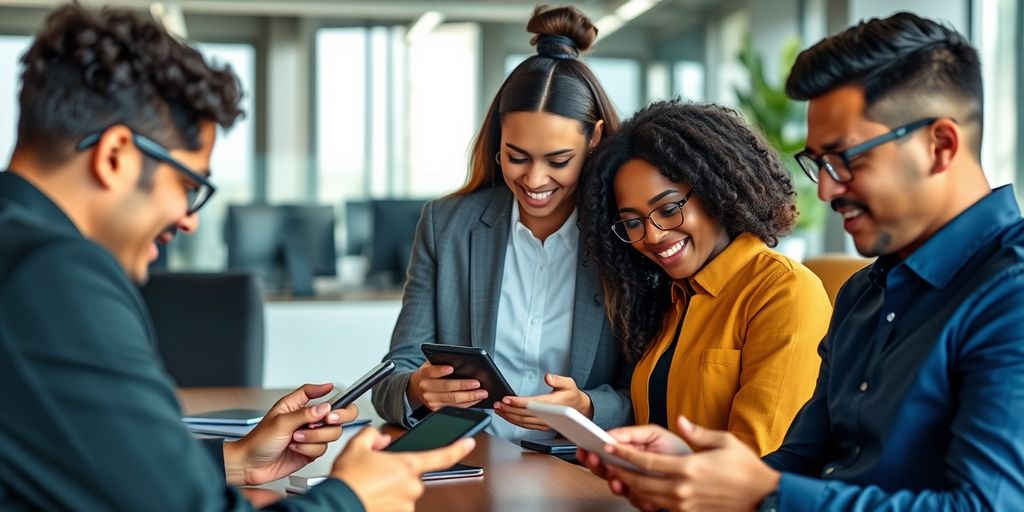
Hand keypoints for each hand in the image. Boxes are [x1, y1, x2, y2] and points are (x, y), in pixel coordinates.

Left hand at [223, 383, 356, 485]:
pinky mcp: (311, 450)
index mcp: (295, 406)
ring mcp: (310, 435)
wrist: (250, 466)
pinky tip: (296, 449)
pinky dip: (309, 449)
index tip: (332, 389)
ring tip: (296, 439)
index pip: (314, 392)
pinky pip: (323, 448)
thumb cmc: (257, 441)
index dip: (325, 389)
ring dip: (314, 437)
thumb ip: (304, 414)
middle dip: (334, 417)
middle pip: (334, 412)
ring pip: (331, 432)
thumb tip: (324, 408)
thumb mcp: (280, 423)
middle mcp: (306, 419)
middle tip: (328, 419)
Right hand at [332, 427, 475, 510]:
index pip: (442, 456)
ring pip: (405, 491)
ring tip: (371, 486)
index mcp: (407, 465)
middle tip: (378, 471)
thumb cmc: (348, 480)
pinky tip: (373, 496)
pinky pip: (398, 504)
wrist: (337, 505)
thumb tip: (381, 438)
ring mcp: (406, 504)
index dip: (458, 448)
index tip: (468, 442)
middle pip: (413, 474)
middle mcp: (411, 486)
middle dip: (399, 471)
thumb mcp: (357, 445)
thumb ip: (373, 435)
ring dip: (392, 487)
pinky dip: (388, 500)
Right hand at [407, 361, 486, 409]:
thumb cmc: (431, 373)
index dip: (441, 370)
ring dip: (469, 396)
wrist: (417, 388)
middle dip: (463, 385)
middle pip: (445, 387)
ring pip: (452, 399)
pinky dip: (468, 403)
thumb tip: (462, 361)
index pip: (431, 371)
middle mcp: (425, 388)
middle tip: (477, 383)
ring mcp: (431, 400)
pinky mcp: (436, 409)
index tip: (451, 368)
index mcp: (424, 373)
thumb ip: (443, 361)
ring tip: (482, 393)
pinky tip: (477, 399)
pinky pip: (454, 407)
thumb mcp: (432, 364)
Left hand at [494, 373, 591, 430]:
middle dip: (508, 410)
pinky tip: (506, 415)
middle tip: (497, 404)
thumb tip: (548, 377)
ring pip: (522, 422)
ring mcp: (544, 423)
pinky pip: (525, 425)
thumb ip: (558, 379)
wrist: (579, 409)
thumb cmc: (572, 395)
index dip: (517, 402)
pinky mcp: (542, 427)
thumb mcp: (568, 383)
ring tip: (498, 409)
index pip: (531, 404)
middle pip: (523, 415)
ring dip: (508, 416)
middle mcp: (547, 417)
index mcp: (552, 405)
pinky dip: (513, 421)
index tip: (506, 399)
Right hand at [577, 422, 692, 490]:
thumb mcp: (655, 434)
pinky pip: (638, 501)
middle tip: (594, 458)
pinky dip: (636, 496)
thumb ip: (632, 433)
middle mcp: (630, 471)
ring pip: (619, 488)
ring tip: (615, 477)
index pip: (604, 454)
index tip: (587, 447)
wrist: (704, 470)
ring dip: (614, 483)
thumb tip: (611, 434)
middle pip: (605, 472)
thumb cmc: (678, 451)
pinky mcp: (649, 500)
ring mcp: (638, 486)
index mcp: (629, 454)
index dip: (592, 451)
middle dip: (597, 466)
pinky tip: (635, 489)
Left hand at [604, 416, 779, 511]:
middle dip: (620, 472)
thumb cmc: (746, 469)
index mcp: (688, 468)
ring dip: (630, 487)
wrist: (763, 497)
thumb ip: (697, 432)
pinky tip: (642, 491)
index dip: (624, 453)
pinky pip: (661, 508)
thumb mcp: (724, 441)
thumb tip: (680, 421)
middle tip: (607, 462)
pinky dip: (647, 499)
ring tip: (619, 475)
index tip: (609, 446)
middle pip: (640, 482)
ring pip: (647, 498)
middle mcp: (683, 489)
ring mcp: (685, 505)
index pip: (646, 460)